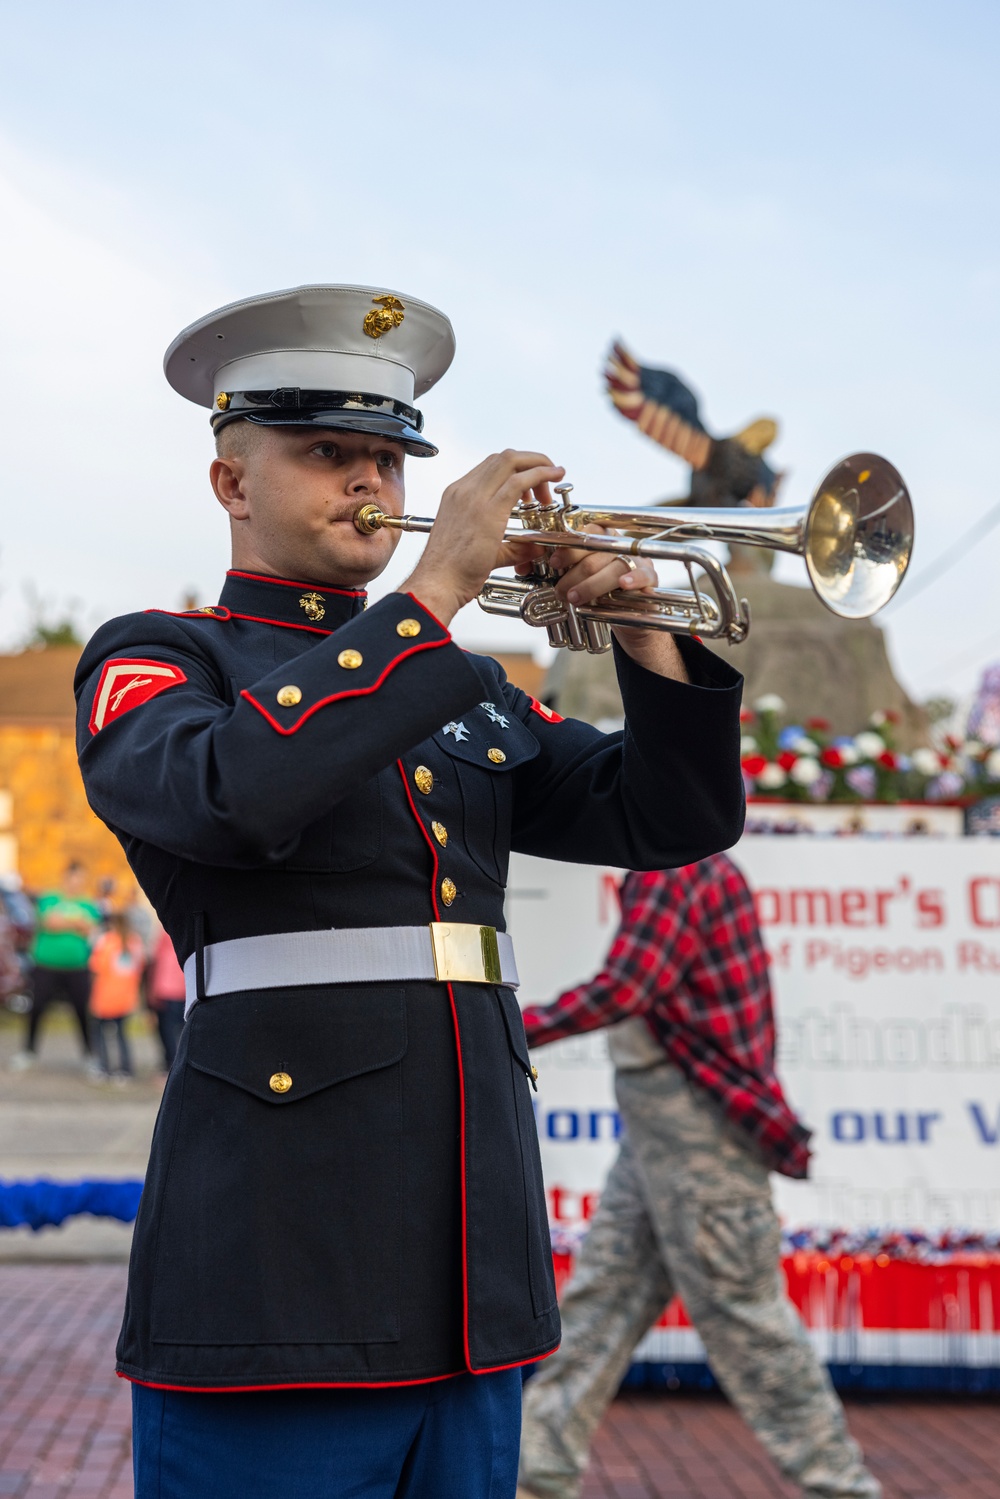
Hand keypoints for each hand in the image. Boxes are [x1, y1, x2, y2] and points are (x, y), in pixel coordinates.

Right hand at [400, 450, 564, 626]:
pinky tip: (553, 477)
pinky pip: (518, 481)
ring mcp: (473, 497)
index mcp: (458, 496)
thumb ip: (512, 547)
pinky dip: (540, 474)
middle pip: (504, 458)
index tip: (532, 483)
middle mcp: (464, 490)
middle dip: (531, 462)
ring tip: (552, 480)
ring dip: (537, 466)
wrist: (437, 583)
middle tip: (546, 481)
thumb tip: (534, 548)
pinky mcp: (487, 510)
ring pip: (511, 461)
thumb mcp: (482, 550)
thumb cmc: (452, 572)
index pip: (492, 467)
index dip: (517, 469)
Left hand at [538, 527, 690, 683]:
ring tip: (574, 598)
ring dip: (591, 583)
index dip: (568, 544)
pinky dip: (632, 579)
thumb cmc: (599, 597)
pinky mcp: (650, 577)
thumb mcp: (577, 582)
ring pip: (613, 565)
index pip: (585, 531)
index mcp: (600, 539)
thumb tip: (524, 568)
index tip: (553, 561)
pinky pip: (642, 574)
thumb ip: (557, 572)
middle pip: (596, 550)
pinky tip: (622, 586)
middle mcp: (619, 545)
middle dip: (573, 571)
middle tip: (559, 590)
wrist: (629, 620)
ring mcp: (636, 559)